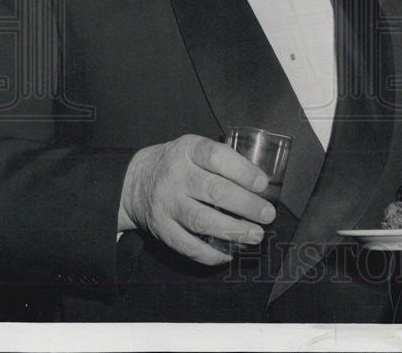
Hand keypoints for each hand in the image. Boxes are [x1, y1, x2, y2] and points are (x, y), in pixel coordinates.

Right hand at [118, 134, 276, 264]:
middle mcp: (176, 176)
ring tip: (255, 235)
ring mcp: (167, 203)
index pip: (217, 157)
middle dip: (246, 205)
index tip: (262, 184)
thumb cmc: (178, 164)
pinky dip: (210, 253)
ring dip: (233, 230)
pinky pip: (186, 245)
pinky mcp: (161, 228)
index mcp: (188, 150)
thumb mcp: (194, 148)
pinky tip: (229, 253)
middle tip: (267, 215)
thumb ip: (222, 160)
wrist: (134, 181)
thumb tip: (260, 184)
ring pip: (202, 220)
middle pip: (214, 191)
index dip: (243, 171)